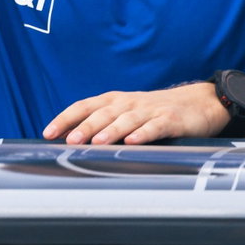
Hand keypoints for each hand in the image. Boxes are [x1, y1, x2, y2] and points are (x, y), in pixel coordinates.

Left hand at [43, 82, 228, 144]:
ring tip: (96, 142)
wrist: (197, 102)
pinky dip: (143, 134)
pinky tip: (133, 142)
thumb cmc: (152, 111)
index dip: (65, 119)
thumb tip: (70, 139)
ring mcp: (149, 111)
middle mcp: (127, 103)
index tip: (48, 132)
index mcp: (113, 101)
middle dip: (84, 127)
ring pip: (125, 120)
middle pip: (101, 114)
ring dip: (110, 131)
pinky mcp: (170, 120)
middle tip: (69, 141)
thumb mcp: (125, 113)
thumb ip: (102, 123)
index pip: (83, 107)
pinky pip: (154, 127)